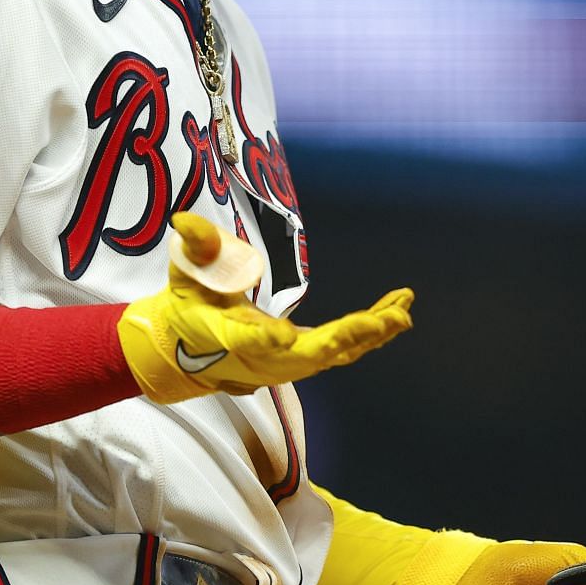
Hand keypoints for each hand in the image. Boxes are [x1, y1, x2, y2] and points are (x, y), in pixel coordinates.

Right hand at [117, 212, 413, 403]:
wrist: (187, 351)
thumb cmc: (188, 307)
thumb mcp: (183, 274)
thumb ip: (193, 249)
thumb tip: (186, 222)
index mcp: (225, 335)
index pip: (244, 339)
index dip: (264, 340)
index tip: (284, 335)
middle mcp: (260, 357)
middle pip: (306, 356)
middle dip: (344, 339)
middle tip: (379, 321)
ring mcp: (285, 362)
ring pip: (333, 354)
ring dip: (369, 334)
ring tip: (402, 311)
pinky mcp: (304, 356)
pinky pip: (343, 348)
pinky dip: (372, 330)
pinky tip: (399, 309)